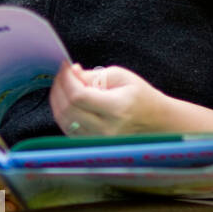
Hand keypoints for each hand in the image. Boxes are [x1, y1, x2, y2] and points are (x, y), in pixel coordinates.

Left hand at [49, 60, 166, 137]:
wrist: (155, 121)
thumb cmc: (140, 96)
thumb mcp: (121, 76)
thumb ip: (93, 75)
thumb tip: (72, 73)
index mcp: (117, 109)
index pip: (79, 96)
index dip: (67, 79)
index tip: (66, 66)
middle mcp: (106, 129)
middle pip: (68, 110)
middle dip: (59, 88)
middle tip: (63, 74)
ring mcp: (98, 140)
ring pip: (64, 121)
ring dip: (57, 101)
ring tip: (63, 85)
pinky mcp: (93, 144)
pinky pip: (68, 129)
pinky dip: (63, 113)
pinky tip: (67, 100)